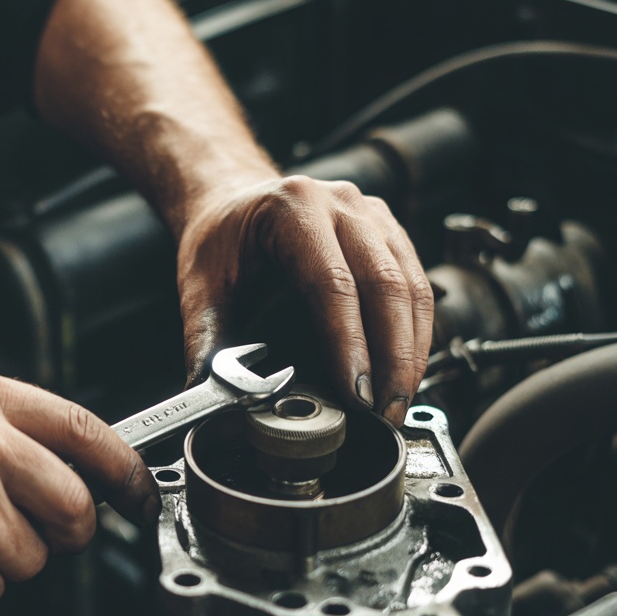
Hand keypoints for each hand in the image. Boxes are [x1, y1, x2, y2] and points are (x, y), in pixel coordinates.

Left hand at [176, 175, 433, 425]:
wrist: (233, 202)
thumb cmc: (219, 240)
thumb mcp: (198, 285)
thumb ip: (205, 342)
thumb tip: (217, 400)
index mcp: (293, 208)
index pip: (332, 282)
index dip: (349, 343)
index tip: (356, 395)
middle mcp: (341, 203)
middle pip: (384, 284)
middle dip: (392, 357)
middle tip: (385, 413)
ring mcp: (371, 215)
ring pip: (411, 286)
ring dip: (412, 351)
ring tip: (398, 402)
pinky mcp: (389, 233)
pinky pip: (418, 285)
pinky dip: (418, 334)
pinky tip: (407, 372)